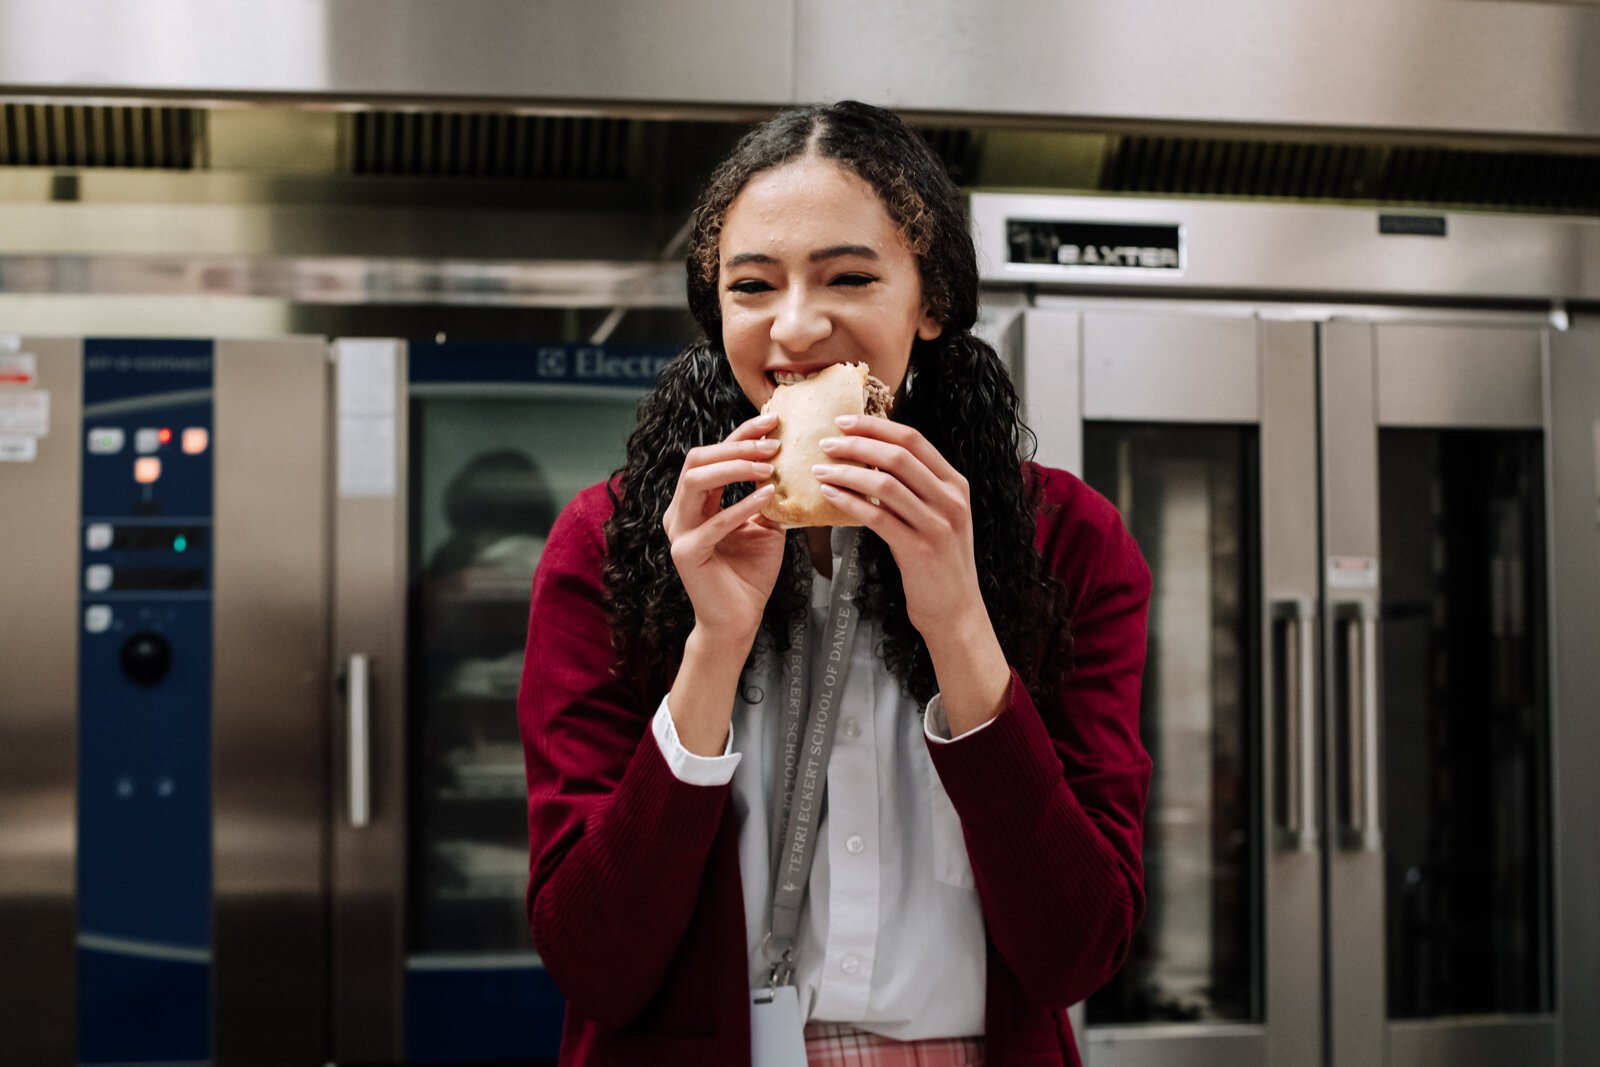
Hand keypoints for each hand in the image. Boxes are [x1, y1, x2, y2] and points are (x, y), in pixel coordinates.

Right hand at [662, 412, 785, 641]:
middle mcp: (680, 512)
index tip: (773, 421)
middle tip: (774, 443)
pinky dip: (743, 505)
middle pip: (698, 459)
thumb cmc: (750, 573)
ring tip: (769, 466)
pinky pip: (715, 521)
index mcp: (694, 502)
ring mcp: (679, 531)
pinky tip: (768, 496)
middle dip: (737, 446)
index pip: (713, 456)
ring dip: (736, 468)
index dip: (741, 435)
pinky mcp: (686, 553)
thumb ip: (767, 496)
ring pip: (697, 481)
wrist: (739, 619)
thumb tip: (790, 463)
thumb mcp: (765, 526)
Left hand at [813, 415, 982, 635]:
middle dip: (857, 444)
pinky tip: (830, 496)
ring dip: (847, 473)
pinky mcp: (919, 549)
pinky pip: (877, 517)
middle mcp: (950, 499)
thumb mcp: (937, 515)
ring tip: (820, 470)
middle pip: (898, 456)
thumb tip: (872, 457)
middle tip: (826, 443)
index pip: (914, 439)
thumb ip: (916, 487)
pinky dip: (850, 502)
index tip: (844, 421)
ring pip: (885, 484)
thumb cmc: (938, 561)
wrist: (955, 609)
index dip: (876, 426)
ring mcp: (937, 524)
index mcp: (955, 484)